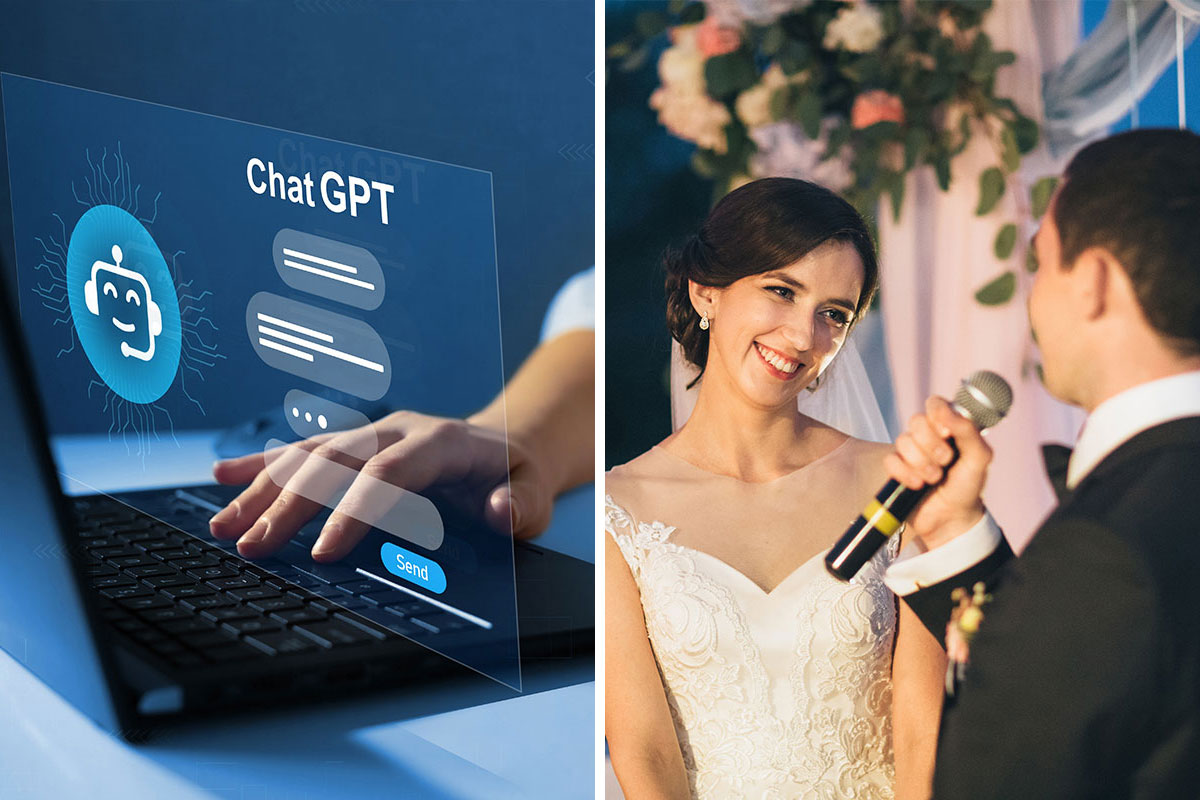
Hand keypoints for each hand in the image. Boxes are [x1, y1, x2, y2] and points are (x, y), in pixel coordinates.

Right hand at [208, 410, 553, 561]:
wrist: (510, 444)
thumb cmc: (520, 477)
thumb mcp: (538, 492)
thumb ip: (523, 504)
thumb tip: (501, 511)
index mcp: (442, 442)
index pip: (389, 474)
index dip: (355, 511)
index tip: (324, 553)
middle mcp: (400, 430)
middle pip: (336, 462)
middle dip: (291, 506)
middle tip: (251, 547)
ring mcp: (376, 433)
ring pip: (311, 455)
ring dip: (264, 488)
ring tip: (223, 523)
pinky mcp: (359, 443)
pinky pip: (305, 450)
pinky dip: (264, 464)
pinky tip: (224, 478)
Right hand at [883, 395, 992, 548]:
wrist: (952, 518)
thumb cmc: (968, 486)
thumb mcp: (979, 458)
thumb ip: (968, 430)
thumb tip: (946, 410)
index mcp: (949, 427)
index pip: (935, 403)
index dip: (938, 415)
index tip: (947, 433)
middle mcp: (928, 436)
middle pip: (916, 421)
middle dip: (931, 445)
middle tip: (946, 461)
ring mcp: (911, 452)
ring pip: (902, 441)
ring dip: (921, 463)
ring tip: (934, 478)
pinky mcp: (896, 469)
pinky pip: (891, 461)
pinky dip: (906, 475)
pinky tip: (918, 485)